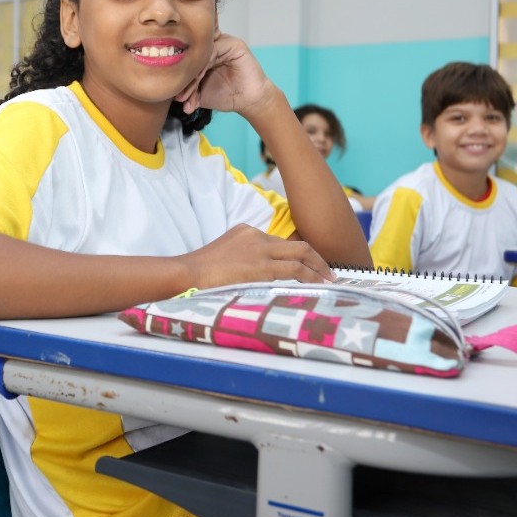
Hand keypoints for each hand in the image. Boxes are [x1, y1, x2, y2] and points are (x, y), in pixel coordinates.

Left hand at [174, 32, 276, 116]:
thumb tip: (173, 97)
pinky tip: (199, 77)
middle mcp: (211, 46)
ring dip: (192, 73)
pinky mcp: (234, 44)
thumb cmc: (225, 95)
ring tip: (188, 91)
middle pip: (191, 56)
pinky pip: (215, 49)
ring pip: (201, 53)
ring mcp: (223, 43)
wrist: (248, 102)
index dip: (178, 76)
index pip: (185, 59)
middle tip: (179, 95)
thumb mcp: (200, 95)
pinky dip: (204, 63)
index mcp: (202, 55)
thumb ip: (187, 92)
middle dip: (184, 77)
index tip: (174, 95)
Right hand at [178, 224, 334, 287]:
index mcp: (246, 232)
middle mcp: (256, 236)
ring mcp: (260, 249)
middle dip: (316, 258)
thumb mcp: (222, 258)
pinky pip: (294, 269)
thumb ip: (241, 261)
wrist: (186, 273)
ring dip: (319, 268)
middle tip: (329, 272)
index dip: (296, 256)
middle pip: (296, 245)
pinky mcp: (261, 266)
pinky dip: (310, 276)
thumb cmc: (198, 273)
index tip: (307, 266)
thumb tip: (255, 278)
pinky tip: (318, 284)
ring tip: (330, 280)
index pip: (279, 244)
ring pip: (300, 254)